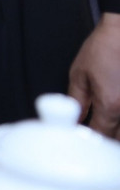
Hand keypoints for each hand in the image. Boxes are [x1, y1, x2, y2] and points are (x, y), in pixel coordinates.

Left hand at [69, 12, 119, 137]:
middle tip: (97, 137)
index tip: (84, 138)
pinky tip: (116, 119)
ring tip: (107, 127)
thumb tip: (73, 117)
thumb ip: (76, 100)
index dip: (90, 140)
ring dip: (117, 133)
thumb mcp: (80, 73)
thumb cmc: (105, 47)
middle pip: (119, 138)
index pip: (100, 135)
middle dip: (108, 141)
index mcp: (110, 105)